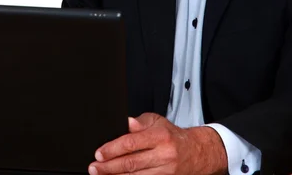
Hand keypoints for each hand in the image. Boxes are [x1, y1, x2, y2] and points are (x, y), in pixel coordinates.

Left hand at [88, 113, 227, 174]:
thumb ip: (139, 123)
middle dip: (109, 167)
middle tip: (94, 168)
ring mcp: (166, 171)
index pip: (131, 143)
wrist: (197, 152)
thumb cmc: (172, 135)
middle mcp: (164, 155)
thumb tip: (124, 122)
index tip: (99, 153)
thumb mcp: (157, 121)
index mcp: (159, 136)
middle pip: (131, 163)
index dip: (113, 149)